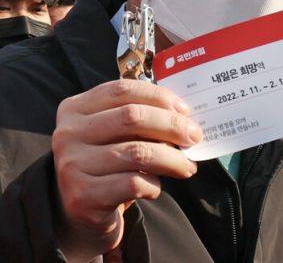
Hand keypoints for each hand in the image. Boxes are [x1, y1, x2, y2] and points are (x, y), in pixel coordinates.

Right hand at [52, 79, 201, 261]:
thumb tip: (185, 117)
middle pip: (132, 117)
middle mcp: (67, 134)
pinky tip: (155, 187)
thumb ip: (141, 119)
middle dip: (172, 125)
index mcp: (75, 109)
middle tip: (195, 136)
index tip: (186, 110)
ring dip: (172, 159)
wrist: (80, 213)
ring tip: (187, 166)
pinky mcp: (81, 197)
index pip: (122, 90)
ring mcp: (71, 165)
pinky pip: (133, 184)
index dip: (159, 96)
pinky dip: (154, 185)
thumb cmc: (108, 164)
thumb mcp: (115, 135)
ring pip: (137, 152)